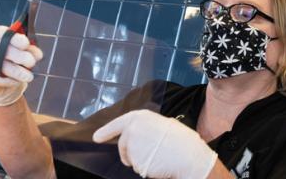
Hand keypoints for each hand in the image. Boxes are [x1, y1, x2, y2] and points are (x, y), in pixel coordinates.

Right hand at [0, 25, 42, 105]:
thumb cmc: (10, 57)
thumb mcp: (20, 50)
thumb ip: (29, 50)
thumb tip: (38, 55)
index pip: (5, 34)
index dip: (16, 39)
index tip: (26, 44)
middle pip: (1, 49)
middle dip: (18, 56)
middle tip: (32, 62)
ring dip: (16, 72)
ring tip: (29, 76)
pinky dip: (7, 80)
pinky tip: (17, 81)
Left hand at [93, 109, 217, 178]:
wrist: (188, 155)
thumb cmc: (180, 140)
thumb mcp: (162, 124)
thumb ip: (146, 127)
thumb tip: (138, 134)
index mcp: (140, 117)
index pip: (118, 123)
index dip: (106, 131)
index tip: (96, 138)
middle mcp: (132, 128)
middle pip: (122, 144)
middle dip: (127, 153)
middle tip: (144, 155)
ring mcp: (132, 145)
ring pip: (130, 157)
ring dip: (139, 160)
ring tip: (157, 155)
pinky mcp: (135, 161)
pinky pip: (137, 167)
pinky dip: (145, 168)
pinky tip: (157, 163)